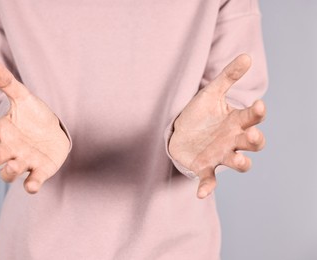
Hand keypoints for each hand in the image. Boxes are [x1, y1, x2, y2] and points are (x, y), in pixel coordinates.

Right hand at [0, 62, 69, 193]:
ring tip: (15, 164)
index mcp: (1, 131)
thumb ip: (8, 84)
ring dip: (9, 171)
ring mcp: (23, 161)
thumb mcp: (24, 98)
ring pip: (7, 173)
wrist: (56, 132)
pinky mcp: (39, 171)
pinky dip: (31, 185)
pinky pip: (32, 181)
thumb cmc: (34, 116)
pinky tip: (32, 185)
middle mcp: (8, 149)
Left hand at [168, 54, 265, 198]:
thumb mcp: (212, 93)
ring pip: (239, 163)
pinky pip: (209, 180)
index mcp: (236, 122)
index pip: (253, 118)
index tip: (258, 104)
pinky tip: (200, 193)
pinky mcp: (204, 167)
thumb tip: (247, 56)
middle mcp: (233, 140)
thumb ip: (228, 77)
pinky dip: (207, 187)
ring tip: (239, 160)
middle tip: (251, 134)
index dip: (257, 113)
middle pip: (253, 144)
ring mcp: (220, 155)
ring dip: (241, 162)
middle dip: (255, 140)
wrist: (180, 131)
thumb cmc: (200, 113)